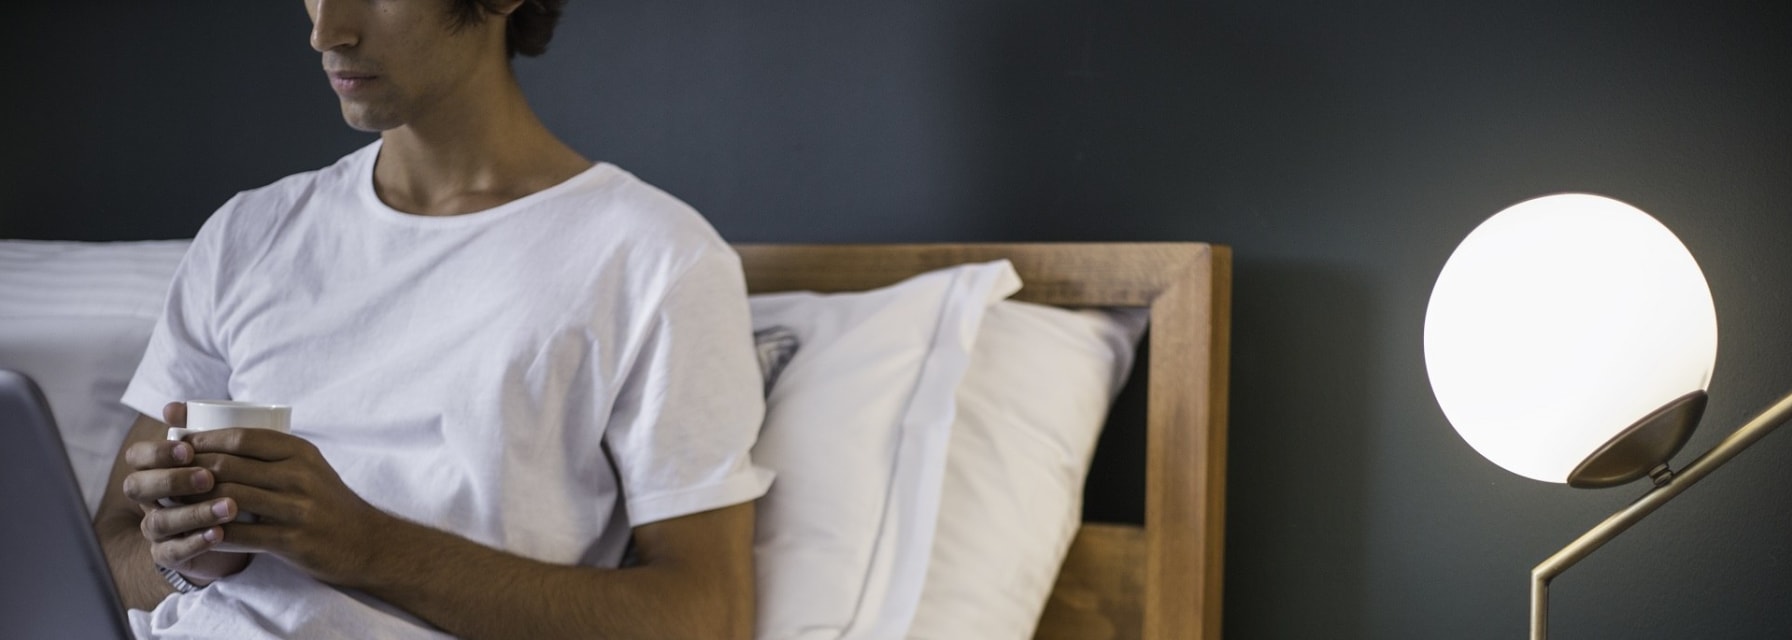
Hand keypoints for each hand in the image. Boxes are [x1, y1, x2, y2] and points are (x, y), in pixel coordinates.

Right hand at [119, 402, 250, 584]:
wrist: (232, 527)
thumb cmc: (219, 480)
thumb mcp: (212, 454)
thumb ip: (195, 429)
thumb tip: (172, 407)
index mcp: (153, 470)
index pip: (138, 457)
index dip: (158, 452)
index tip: (189, 448)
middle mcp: (148, 500)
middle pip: (139, 488)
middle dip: (172, 480)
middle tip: (208, 477)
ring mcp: (156, 529)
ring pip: (159, 522)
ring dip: (194, 513)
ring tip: (229, 507)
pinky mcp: (169, 555)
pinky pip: (173, 552)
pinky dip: (196, 542)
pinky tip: (220, 534)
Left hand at [186, 425, 392, 585]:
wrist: (366, 542)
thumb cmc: (327, 502)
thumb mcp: (308, 467)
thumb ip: (272, 452)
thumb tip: (219, 434)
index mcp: (300, 451)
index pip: (241, 438)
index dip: (204, 440)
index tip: (178, 446)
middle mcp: (299, 475)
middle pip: (230, 466)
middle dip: (191, 469)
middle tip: (166, 475)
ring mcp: (297, 508)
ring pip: (230, 498)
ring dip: (195, 502)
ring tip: (172, 504)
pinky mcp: (292, 540)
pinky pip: (241, 535)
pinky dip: (213, 533)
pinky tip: (196, 533)